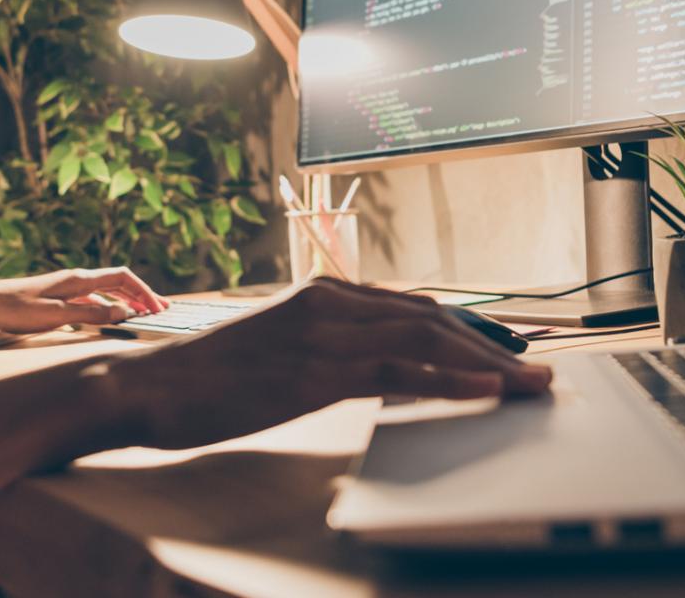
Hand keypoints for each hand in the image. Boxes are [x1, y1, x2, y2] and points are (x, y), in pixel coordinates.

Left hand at [0, 267, 170, 332]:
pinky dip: (107, 307)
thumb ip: (89, 315)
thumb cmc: (15, 309)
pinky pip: (91, 300)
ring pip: (105, 291)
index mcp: (78, 279)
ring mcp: (67, 288)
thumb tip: (122, 312)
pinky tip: (110, 318)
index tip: (158, 306)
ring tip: (142, 313)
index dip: (143, 290)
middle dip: (141, 294)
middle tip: (162, 308)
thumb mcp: (54, 316)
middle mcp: (75, 280)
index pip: (122, 277)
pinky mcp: (57, 298)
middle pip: (118, 282)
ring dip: (126, 301)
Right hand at [100, 277, 551, 449]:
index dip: (467, 329)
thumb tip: (370, 370)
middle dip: (491, 344)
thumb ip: (325, 351)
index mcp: (321, 295)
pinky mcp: (314, 368)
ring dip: (487, 363)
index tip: (506, 351)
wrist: (148, 387)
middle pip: (431, 317)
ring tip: (529, 385)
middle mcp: (329, 302)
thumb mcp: (276, 354)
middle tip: (536, 371)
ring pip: (425, 338)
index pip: (413, 306)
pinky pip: (397, 370)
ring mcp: (323, 332)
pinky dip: (448, 377)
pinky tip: (483, 388)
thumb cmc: (206, 379)